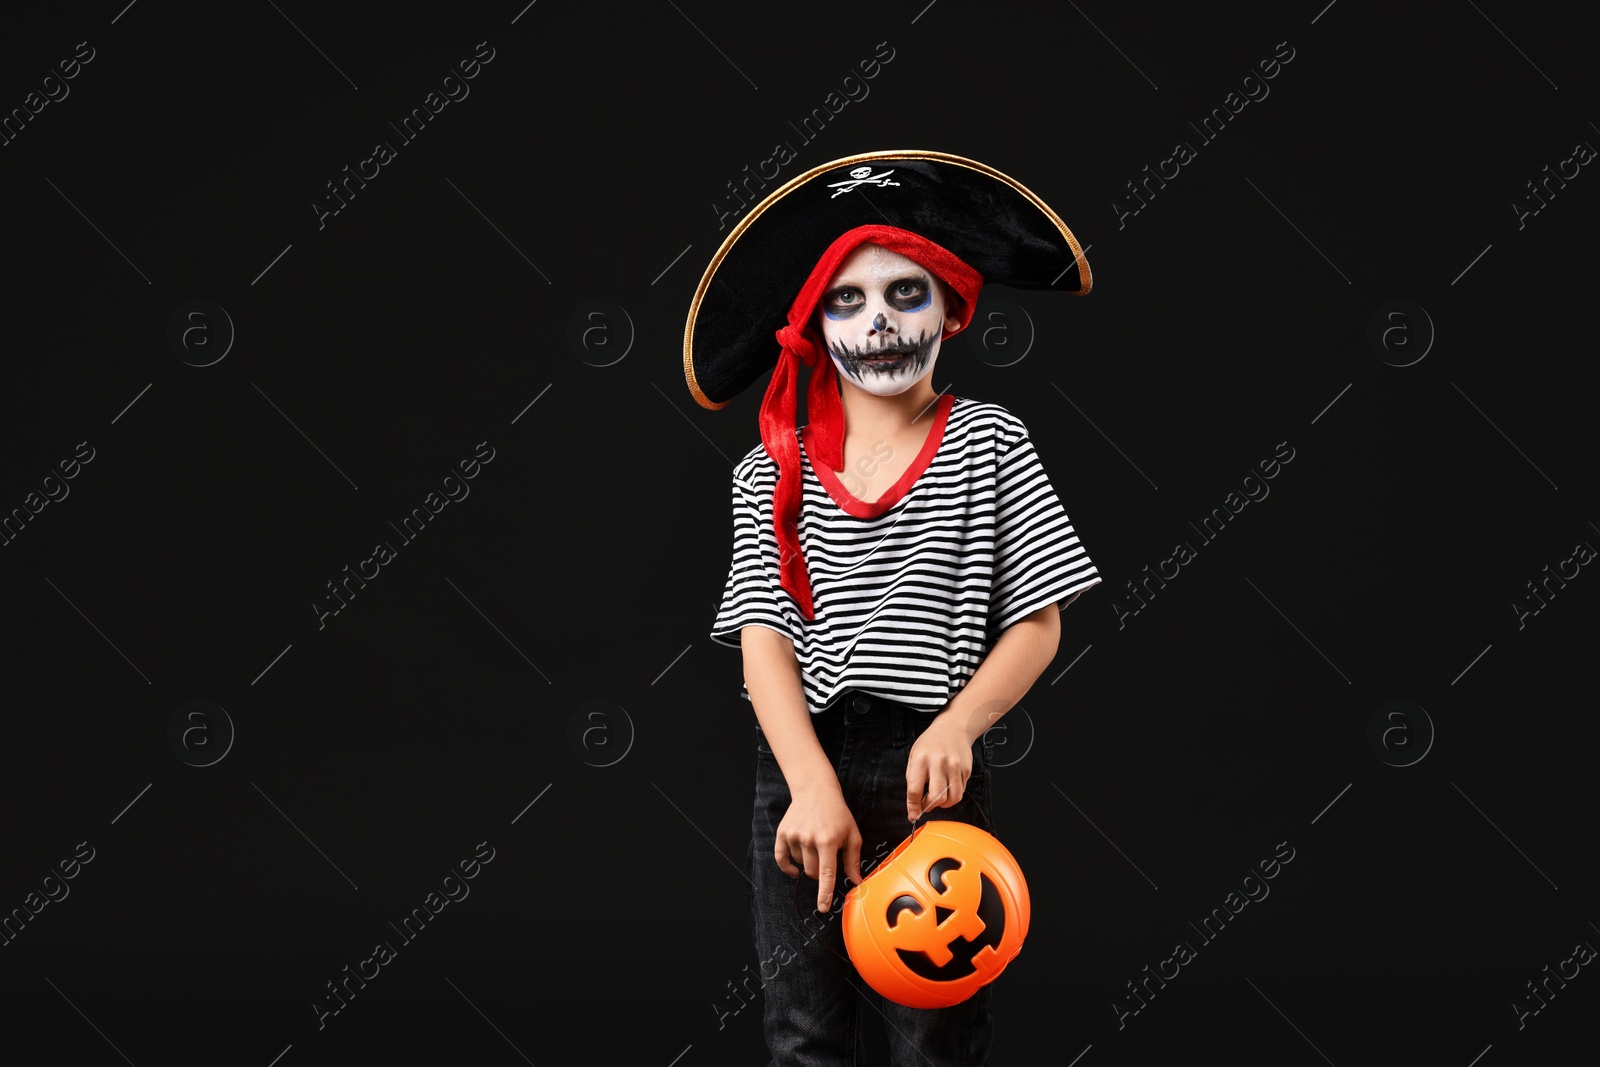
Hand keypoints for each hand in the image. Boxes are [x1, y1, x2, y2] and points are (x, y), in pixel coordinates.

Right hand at [774, 784, 862, 912]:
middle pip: (813, 872)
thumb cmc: (837, 813)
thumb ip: (853, 859)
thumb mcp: (852, 834)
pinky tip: (794, 870)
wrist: (815, 790)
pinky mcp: (783, 833)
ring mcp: (794, 836)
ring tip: (815, 846)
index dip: (825, 893)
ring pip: (800, 865)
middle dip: (820, 872)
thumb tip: (856, 881)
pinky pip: (781, 858)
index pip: (826, 874)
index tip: (823, 908)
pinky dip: (788, 867)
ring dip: (807, 863)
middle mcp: (809, 839)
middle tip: (826, 857)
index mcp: (828, 841)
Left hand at [906, 717, 973, 823]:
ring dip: (944, 804)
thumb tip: (914, 807)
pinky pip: (960, 791)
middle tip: (927, 805)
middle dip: (930, 807)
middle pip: (936, 797)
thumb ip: (912, 780)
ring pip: (952, 798)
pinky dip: (953, 795)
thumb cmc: (930, 744)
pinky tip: (947, 787)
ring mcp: (955, 766)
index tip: (913, 815)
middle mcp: (939, 762)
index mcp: (921, 759)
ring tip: (938, 798)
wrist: (952, 729)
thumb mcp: (914, 757)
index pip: (915, 790)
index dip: (913, 807)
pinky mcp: (966, 770)